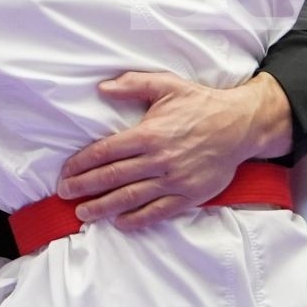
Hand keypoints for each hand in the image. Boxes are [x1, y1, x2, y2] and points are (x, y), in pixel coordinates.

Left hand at [55, 71, 289, 230]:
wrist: (240, 125)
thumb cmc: (201, 104)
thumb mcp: (167, 85)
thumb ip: (133, 85)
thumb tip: (102, 88)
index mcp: (150, 134)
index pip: (106, 151)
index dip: (82, 163)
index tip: (67, 171)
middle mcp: (159, 159)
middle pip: (112, 177)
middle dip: (85, 187)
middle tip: (65, 194)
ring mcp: (174, 180)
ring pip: (131, 198)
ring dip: (103, 207)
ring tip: (84, 213)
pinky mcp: (189, 195)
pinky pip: (158, 211)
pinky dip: (137, 219)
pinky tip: (120, 222)